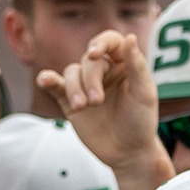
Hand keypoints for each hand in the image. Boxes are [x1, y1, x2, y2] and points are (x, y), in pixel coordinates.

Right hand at [34, 31, 161, 170]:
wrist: (127, 152)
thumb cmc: (141, 122)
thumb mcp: (144, 94)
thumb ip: (137, 66)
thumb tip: (130, 37)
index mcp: (123, 64)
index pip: (110, 42)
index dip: (100, 43)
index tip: (94, 55)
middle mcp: (104, 71)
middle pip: (88, 62)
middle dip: (89, 80)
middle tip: (97, 102)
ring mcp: (85, 86)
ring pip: (71, 73)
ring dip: (73, 88)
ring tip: (82, 107)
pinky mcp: (70, 101)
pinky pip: (56, 85)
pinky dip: (48, 80)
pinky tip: (45, 80)